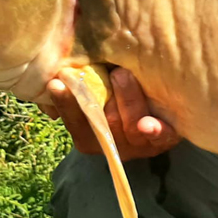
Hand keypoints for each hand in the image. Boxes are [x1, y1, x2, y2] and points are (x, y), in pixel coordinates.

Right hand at [37, 67, 180, 159]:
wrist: (161, 107)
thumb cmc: (118, 94)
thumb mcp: (95, 90)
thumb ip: (72, 87)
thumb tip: (52, 82)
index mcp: (90, 136)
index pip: (75, 123)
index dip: (66, 104)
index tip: (57, 83)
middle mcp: (114, 144)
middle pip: (104, 125)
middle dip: (98, 98)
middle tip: (100, 73)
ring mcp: (139, 144)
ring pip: (130, 126)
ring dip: (126, 100)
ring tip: (122, 74)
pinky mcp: (164, 139)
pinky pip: (161, 137)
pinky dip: (155, 130)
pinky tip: (148, 124)